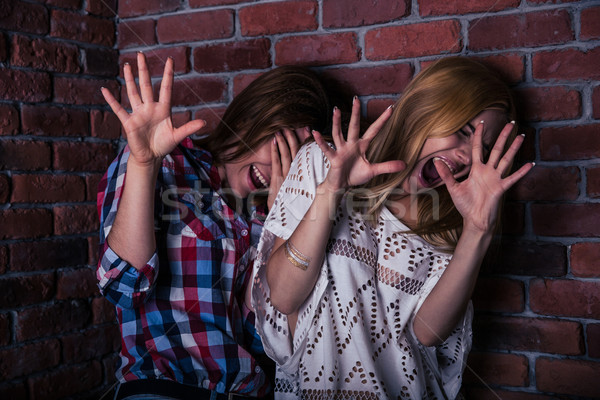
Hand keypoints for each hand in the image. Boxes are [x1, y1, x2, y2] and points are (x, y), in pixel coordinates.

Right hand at [101, 52, 205, 166]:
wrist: (151, 157)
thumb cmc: (164, 145)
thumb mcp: (178, 136)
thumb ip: (189, 128)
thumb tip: (205, 122)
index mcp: (163, 109)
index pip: (166, 88)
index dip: (168, 74)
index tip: (169, 59)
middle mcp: (150, 108)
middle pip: (146, 85)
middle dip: (144, 70)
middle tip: (142, 54)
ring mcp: (138, 113)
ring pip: (133, 92)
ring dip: (130, 79)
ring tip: (128, 65)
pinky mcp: (129, 122)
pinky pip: (118, 109)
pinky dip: (111, 100)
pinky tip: (104, 90)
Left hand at [268, 127, 310, 207]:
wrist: (286, 219)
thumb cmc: (293, 207)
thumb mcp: (300, 192)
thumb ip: (304, 182)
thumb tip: (314, 177)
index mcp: (301, 174)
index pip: (303, 154)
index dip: (304, 142)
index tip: (305, 130)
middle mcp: (295, 173)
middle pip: (295, 151)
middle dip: (293, 137)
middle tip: (291, 125)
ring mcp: (286, 175)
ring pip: (286, 154)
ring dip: (284, 141)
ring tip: (281, 129)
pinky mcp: (277, 179)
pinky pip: (276, 162)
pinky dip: (275, 151)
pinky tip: (274, 141)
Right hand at [313, 98, 404, 191]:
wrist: (341, 186)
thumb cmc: (355, 175)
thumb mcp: (373, 171)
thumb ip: (387, 166)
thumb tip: (405, 165)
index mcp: (361, 146)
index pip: (373, 130)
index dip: (382, 120)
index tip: (390, 108)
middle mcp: (351, 144)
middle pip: (354, 126)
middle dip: (356, 113)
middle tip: (356, 98)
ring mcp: (341, 150)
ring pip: (338, 133)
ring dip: (337, 122)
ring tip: (336, 110)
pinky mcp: (333, 158)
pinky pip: (326, 148)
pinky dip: (321, 141)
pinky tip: (315, 132)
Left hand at [435, 121, 533, 232]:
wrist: (474, 220)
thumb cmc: (465, 205)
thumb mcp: (453, 188)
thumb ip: (447, 174)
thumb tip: (435, 161)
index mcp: (476, 170)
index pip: (478, 148)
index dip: (479, 136)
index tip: (481, 123)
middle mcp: (487, 172)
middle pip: (497, 150)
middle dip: (503, 136)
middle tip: (510, 123)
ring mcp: (496, 179)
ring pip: (506, 159)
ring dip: (514, 148)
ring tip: (522, 136)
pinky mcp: (501, 188)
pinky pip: (512, 178)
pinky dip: (521, 171)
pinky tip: (530, 163)